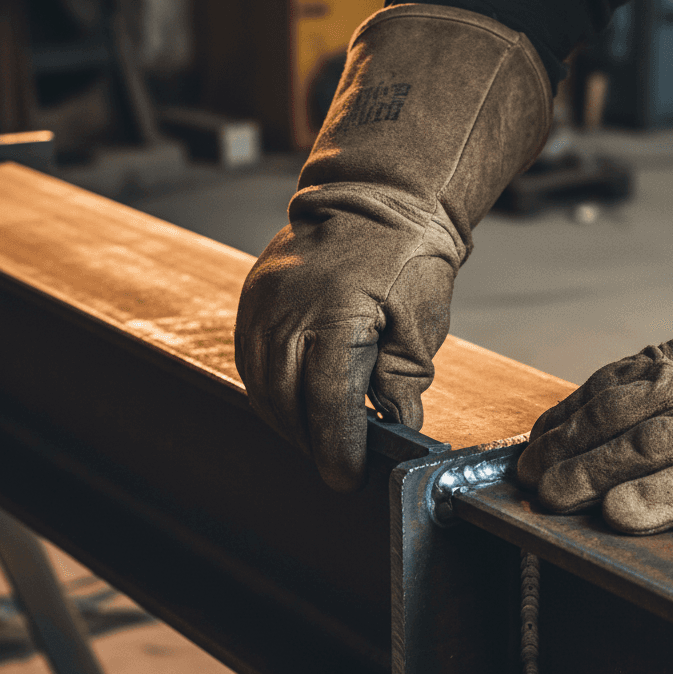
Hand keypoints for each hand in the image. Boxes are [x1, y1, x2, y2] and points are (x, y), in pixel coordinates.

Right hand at [234, 5, 550, 490]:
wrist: (379, 196)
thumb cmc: (409, 256)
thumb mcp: (420, 327)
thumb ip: (401, 386)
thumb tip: (394, 431)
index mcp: (335, 315)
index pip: (327, 403)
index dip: (337, 448)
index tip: (347, 477)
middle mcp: (288, 309)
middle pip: (285, 402)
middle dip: (311, 441)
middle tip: (339, 462)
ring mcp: (263, 301)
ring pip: (261, 385)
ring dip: (289, 419)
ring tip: (320, 435)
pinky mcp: (253, 297)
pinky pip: (252, 359)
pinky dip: (273, 388)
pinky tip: (298, 400)